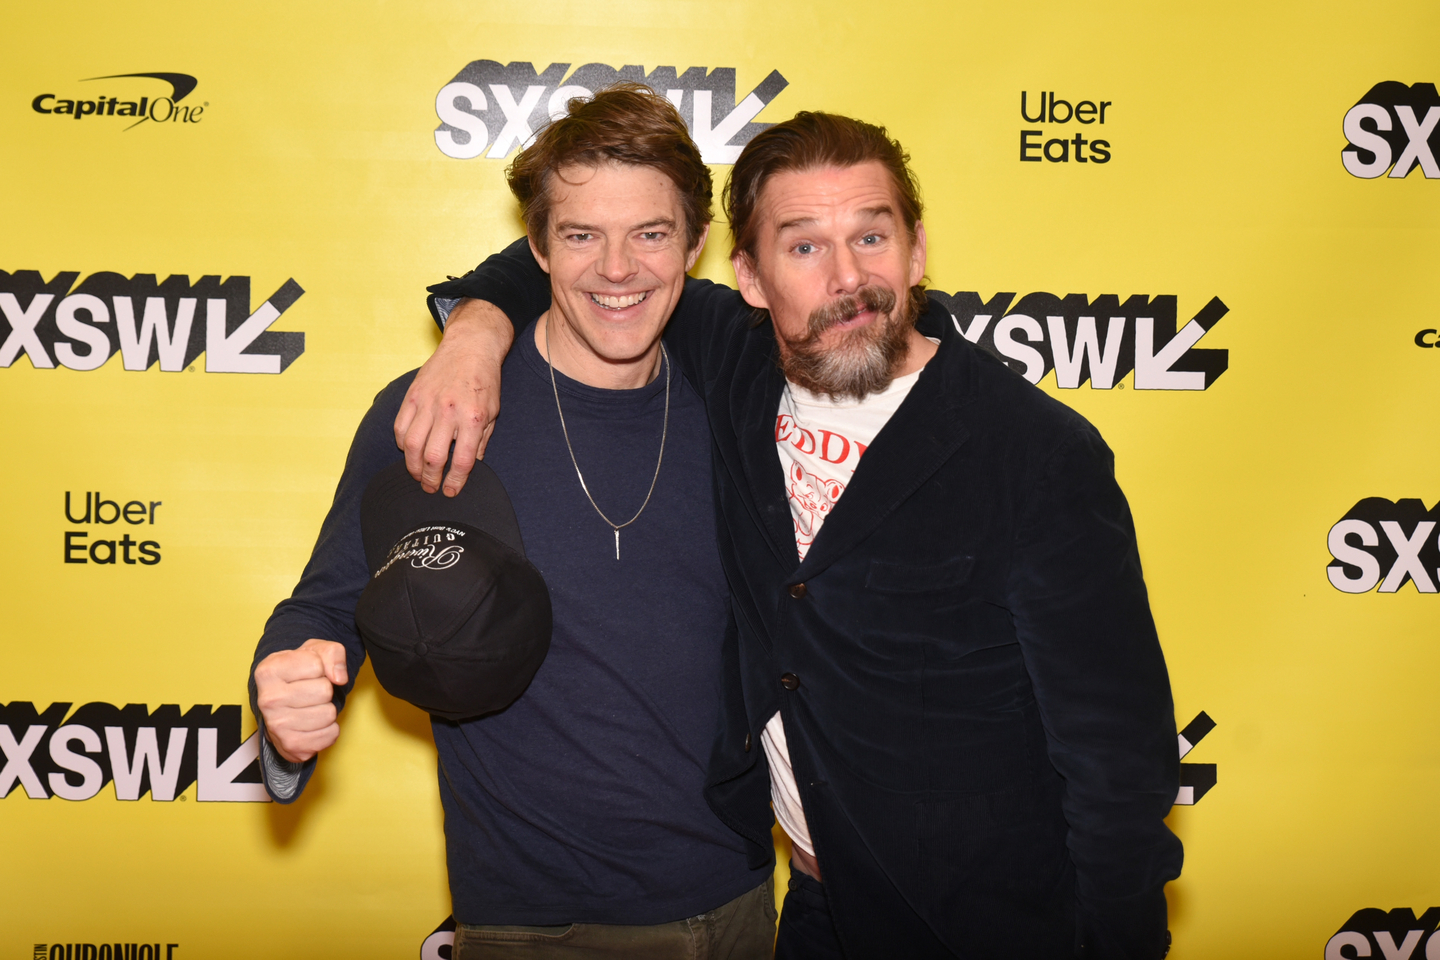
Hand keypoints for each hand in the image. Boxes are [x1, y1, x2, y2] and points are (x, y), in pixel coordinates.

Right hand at [254, 638, 348, 762]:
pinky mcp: (292, 746)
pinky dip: (329, 729)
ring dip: (327, 709)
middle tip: (310, 692)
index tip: (307, 673)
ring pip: (329, 713)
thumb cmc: (300, 674)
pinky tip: (313, 723)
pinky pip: (331, 734)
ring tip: (310, 707)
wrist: (283, 704)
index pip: (316, 665)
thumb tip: (339, 678)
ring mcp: (277, 726)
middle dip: (324, 689)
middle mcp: (268, 700)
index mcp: (268, 671)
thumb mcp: (314, 651)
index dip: (320, 667)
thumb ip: (332, 653)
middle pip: (324, 690)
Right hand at [394, 299, 514, 496]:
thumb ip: (482, 440)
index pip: (463, 460)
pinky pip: (400, 426)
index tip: (450, 492)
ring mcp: (428, 403)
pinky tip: (408, 451)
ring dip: (413, 466)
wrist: (470, 346)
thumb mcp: (494, 412)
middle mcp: (450, 412)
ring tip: (418, 475)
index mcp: (474, 418)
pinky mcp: (413, 395)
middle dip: (430, 479)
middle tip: (431, 488)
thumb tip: (471, 466)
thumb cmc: (485, 381)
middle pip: (434, 457)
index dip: (455, 482)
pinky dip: (401, 443)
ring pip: (412, 445)